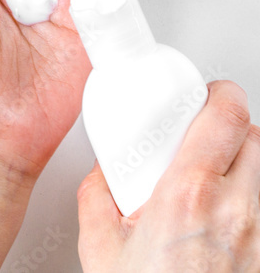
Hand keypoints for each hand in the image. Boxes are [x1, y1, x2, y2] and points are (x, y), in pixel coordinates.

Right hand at [79, 81, 259, 272]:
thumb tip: (106, 175)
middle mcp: (239, 213)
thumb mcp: (101, 248)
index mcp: (190, 196)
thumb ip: (99, 197)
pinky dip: (254, 204)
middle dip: (235, 131)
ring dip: (249, 169)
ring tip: (220, 183)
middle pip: (259, 138)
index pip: (227, 116)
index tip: (208, 96)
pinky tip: (230, 221)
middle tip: (209, 140)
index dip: (221, 96)